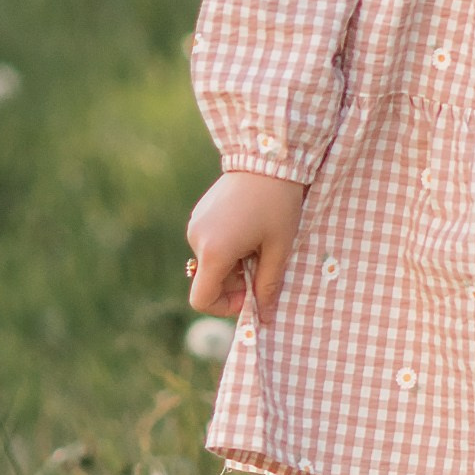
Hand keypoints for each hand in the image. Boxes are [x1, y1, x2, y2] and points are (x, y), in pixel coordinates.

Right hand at [187, 172, 305, 320]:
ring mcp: (195, 225)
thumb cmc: (278, 204)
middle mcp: (197, 240)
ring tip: (259, 240)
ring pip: (212, 261)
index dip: (224, 306)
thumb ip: (268, 284)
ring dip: (234, 262)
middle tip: (264, 262)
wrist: (268, 157)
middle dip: (235, 282)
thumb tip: (265, 317)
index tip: (250, 293)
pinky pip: (210, 243)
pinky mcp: (199, 214)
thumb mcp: (279, 247)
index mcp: (215, 252)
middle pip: (210, 280)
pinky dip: (228, 246)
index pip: (201, 299)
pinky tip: (250, 226)